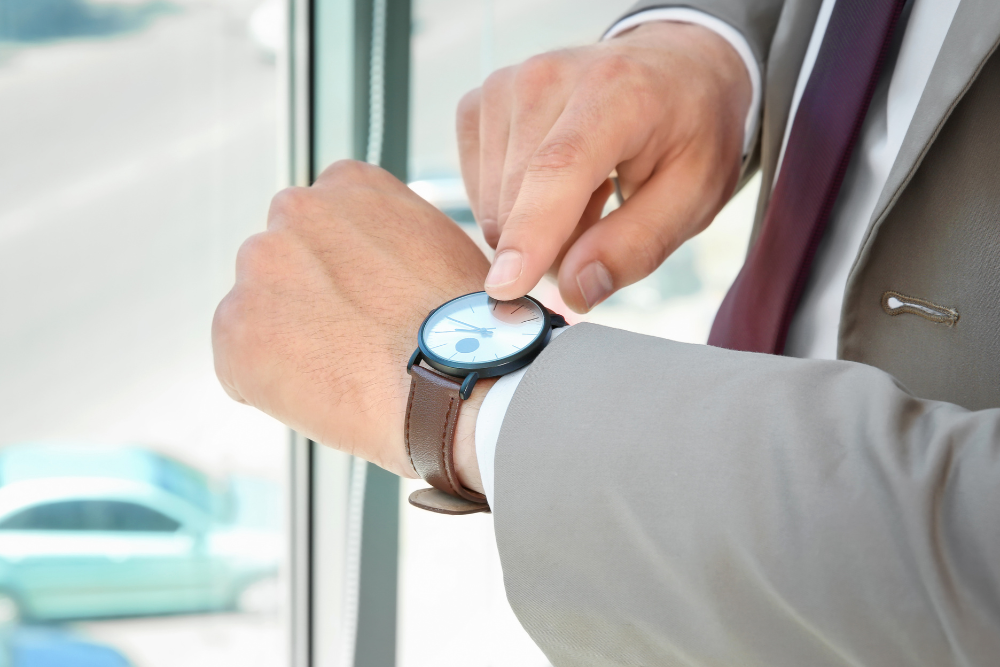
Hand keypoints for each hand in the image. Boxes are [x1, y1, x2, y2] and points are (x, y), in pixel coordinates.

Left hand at [212, 161, 490, 480]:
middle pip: (283, 261)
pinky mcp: (233, 328)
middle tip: (351, 339)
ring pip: (258, 310)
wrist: (457, 383)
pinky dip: (269, 384)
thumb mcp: (440, 246)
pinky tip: (321, 394)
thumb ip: (391, 239)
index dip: (342, 269)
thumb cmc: (468, 328)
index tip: (365, 299)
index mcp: (347, 183)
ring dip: (287, 339)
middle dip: (307, 297)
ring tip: (342, 371)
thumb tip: (378, 269)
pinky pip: (239, 362)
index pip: (321, 221)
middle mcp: (294, 209)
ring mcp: (258, 267)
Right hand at [457, 21, 751, 311]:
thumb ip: (636, 246)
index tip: (506, 288)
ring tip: (584, 195)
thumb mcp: (694, 196)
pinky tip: (551, 183)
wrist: (674, 69)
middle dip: (551, 248)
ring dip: (532, 228)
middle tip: (603, 224)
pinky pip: (477, 190)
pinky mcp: (479, 103)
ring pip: (493, 205)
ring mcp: (505, 86)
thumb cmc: (689, 133)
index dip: (531, 234)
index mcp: (617, 91)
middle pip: (518, 200)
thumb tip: (575, 291)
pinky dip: (511, 206)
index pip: (558, 169)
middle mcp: (548, 77)